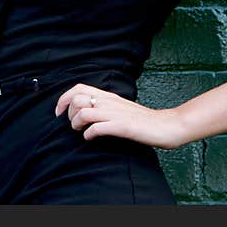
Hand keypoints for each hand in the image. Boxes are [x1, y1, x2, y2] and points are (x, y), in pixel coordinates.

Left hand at [54, 84, 186, 149]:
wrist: (167, 125)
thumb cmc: (144, 121)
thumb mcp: (121, 108)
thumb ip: (105, 106)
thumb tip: (85, 111)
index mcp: (108, 96)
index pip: (78, 88)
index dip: (63, 99)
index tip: (59, 112)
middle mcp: (110, 102)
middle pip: (77, 99)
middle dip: (68, 113)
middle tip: (73, 125)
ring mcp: (116, 114)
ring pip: (84, 112)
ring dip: (76, 123)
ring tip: (80, 131)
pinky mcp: (123, 127)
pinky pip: (97, 128)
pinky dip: (89, 134)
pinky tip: (90, 138)